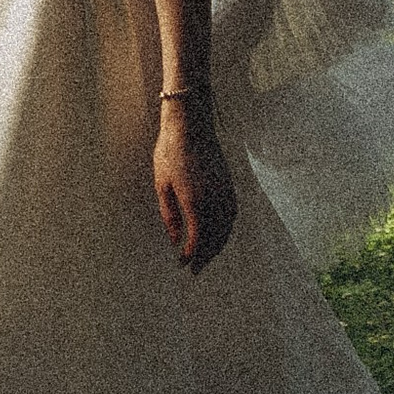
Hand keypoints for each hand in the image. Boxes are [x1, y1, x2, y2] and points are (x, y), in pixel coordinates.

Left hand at [154, 93, 236, 272]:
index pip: (197, 239)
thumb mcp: (161, 184)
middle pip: (215, 237)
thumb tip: (175, 240)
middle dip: (206, 256)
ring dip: (218, 244)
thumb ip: (169, 214)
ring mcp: (225, 190)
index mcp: (195, 201)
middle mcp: (214, 199)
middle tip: (196, 269)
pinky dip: (226, 228)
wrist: (191, 123)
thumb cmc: (170, 151)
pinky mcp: (229, 182)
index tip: (183, 264)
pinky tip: (219, 231)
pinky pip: (232, 213)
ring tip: (207, 255)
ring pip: (226, 227)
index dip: (191, 255)